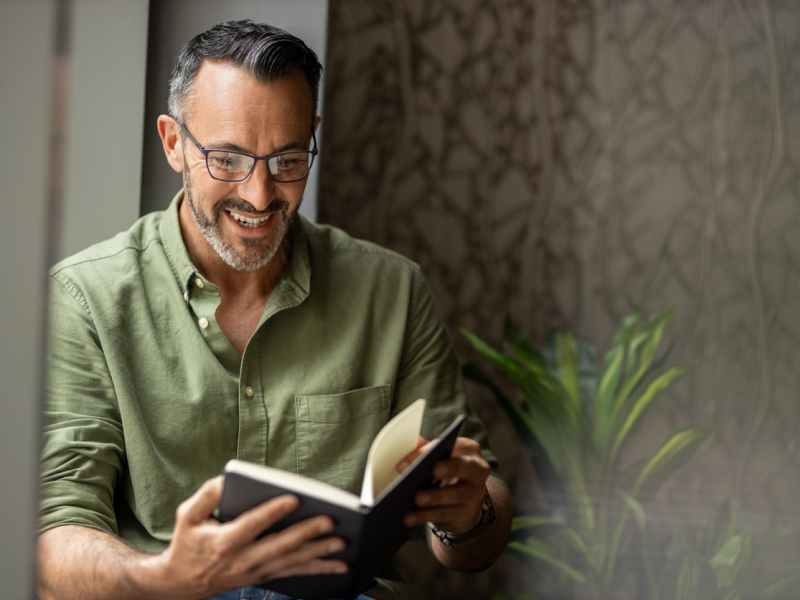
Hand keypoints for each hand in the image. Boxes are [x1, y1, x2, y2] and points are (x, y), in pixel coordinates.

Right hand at [147, 476, 347, 598]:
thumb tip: (227, 479)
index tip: (293, 499)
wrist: (181, 582)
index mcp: (225, 541)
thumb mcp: (187, 515)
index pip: (252, 525)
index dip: (273, 511)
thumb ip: (207, 495)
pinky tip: (338, 566)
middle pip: (279, 546)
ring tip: (340, 543)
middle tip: (329, 521)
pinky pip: (294, 573)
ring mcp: (255, 572)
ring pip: (291, 562)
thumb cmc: (188, 543)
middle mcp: (243, 559)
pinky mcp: (264, 577)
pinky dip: (317, 570)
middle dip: (306, 533)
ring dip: (318, 553)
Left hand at [397, 436, 490, 535]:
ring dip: (435, 497)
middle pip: (465, 467)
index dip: (435, 450)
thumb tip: (413, 446)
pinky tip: (411, 517)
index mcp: (468, 450)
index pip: (455, 446)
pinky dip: (426, 515)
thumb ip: (425, 451)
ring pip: (456, 494)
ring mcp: (475, 493)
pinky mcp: (467, 513)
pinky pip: (446, 514)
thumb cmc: (446, 473)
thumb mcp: (438, 459)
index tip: (418, 456)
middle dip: (449, 468)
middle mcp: (477, 469)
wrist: (462, 502)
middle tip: (433, 470)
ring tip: (417, 498)